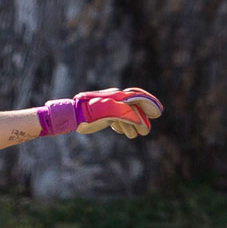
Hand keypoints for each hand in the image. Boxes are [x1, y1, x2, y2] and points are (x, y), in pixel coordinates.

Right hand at [38, 87, 163, 138]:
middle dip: (149, 107)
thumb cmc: (84, 116)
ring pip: (133, 111)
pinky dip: (133, 124)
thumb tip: (121, 124)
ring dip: (139, 123)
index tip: (155, 110)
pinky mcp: (109, 111)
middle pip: (138, 99)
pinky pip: (126, 117)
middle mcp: (115, 96)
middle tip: (156, 117)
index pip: (135, 93)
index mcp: (114, 95)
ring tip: (140, 133)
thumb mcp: (103, 114)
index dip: (148, 100)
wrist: (71, 115)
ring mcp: (112, 103)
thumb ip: (114, 116)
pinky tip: (132, 133)